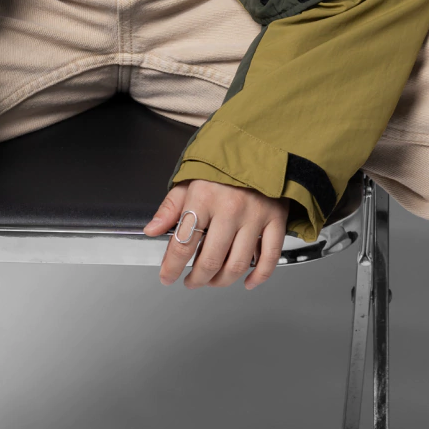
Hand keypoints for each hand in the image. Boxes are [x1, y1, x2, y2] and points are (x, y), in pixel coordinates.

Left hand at [143, 179, 287, 289]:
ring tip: (213, 280)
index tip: (167, 276)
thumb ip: (170, 207)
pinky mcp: (276, 219)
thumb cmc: (222, 166)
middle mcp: (230, 208)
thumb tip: (152, 230)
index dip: (171, 267)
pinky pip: (269, 258)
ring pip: (237, 264)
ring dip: (222, 280)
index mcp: (204, 197)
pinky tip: (248, 281)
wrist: (258, 146)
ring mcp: (255, 215)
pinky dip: (259, 276)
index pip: (182, 244)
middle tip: (190, 281)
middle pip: (210, 260)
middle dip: (197, 278)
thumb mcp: (189, 180)